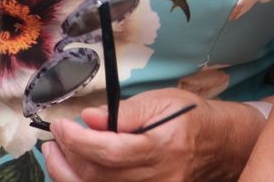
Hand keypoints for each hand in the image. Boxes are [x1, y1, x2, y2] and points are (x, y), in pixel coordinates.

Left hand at [45, 89, 210, 181]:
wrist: (219, 145)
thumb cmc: (189, 117)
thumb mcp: (162, 101)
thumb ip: (124, 112)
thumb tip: (88, 118)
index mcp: (163, 147)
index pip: (111, 151)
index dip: (79, 141)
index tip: (60, 126)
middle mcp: (160, 178)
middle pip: (101, 176)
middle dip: (69, 157)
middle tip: (53, 139)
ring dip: (70, 174)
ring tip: (55, 155)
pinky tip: (74, 171)